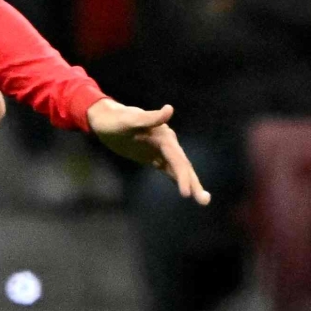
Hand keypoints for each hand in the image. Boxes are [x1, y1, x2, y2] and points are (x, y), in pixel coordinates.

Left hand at [87, 101, 208, 202]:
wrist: (106, 118)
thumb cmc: (115, 120)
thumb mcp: (129, 120)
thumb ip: (150, 118)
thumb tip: (169, 109)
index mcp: (164, 136)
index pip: (177, 159)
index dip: (182, 176)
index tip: (186, 193)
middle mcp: (167, 143)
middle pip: (183, 165)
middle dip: (193, 183)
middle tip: (204, 201)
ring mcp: (161, 150)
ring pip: (179, 169)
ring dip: (191, 183)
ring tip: (203, 200)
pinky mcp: (154, 156)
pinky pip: (169, 169)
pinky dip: (178, 179)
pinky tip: (186, 191)